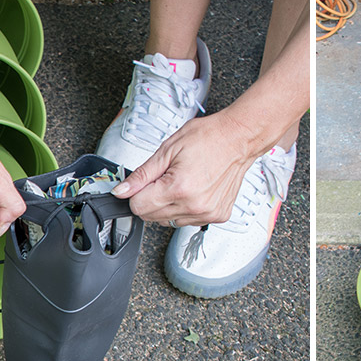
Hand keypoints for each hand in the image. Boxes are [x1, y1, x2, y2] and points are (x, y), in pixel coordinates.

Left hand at [111, 113, 261, 226]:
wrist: (238, 139)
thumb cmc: (208, 138)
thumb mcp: (167, 150)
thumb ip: (142, 175)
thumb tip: (122, 192)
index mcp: (178, 188)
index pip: (139, 207)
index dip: (137, 193)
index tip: (146, 183)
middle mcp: (194, 206)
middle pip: (152, 217)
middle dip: (151, 199)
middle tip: (166, 178)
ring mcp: (207, 214)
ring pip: (169, 221)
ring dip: (169, 205)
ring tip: (183, 182)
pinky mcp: (217, 216)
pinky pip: (189, 220)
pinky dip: (187, 208)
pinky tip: (196, 190)